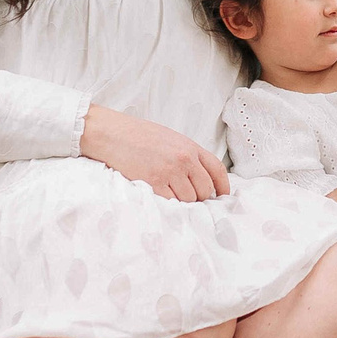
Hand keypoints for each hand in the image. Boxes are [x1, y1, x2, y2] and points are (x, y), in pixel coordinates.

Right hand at [81, 104, 229, 202]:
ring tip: (168, 192)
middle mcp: (184, 159)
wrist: (113, 134)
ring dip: (182, 201)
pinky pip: (171, 202)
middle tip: (187, 196)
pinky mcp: (154, 182)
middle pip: (204, 189)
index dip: (223, 186)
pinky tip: (160, 195)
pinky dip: (168, 204)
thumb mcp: (170, 138)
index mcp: (189, 146)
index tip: (222, 196)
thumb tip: (199, 177)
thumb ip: (187, 155)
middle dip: (199, 197)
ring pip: (189, 199)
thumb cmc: (139, 136)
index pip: (216, 169)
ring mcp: (169, 171)